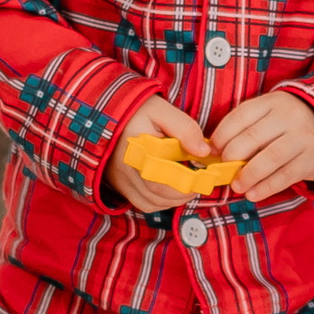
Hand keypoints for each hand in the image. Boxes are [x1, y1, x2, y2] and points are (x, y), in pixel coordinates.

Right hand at [104, 96, 212, 214]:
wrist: (109, 112)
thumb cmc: (138, 110)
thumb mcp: (162, 111)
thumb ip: (185, 129)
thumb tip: (204, 152)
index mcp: (137, 149)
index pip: (162, 179)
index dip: (186, 183)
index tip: (203, 177)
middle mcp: (126, 168)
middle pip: (158, 194)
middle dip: (184, 192)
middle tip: (199, 182)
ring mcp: (121, 179)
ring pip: (152, 202)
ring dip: (174, 199)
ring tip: (188, 184)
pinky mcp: (120, 185)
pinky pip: (143, 203)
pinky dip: (160, 202)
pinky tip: (171, 189)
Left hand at [209, 91, 313, 200]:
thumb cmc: (287, 124)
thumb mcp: (269, 114)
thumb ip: (244, 127)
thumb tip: (214, 151)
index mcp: (272, 103)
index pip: (240, 117)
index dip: (222, 136)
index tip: (212, 152)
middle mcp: (289, 118)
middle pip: (253, 138)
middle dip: (232, 156)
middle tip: (223, 170)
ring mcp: (302, 139)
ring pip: (270, 159)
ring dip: (249, 175)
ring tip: (236, 186)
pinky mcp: (312, 161)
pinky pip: (285, 176)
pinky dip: (266, 187)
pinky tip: (253, 194)